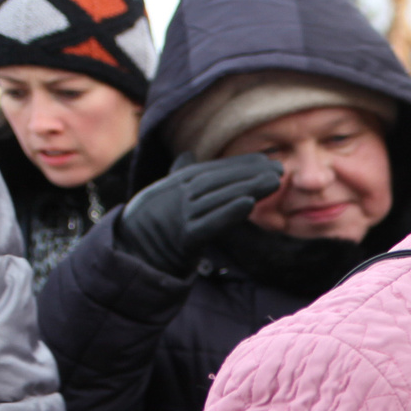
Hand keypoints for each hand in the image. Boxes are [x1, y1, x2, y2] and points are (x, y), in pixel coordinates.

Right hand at [114, 154, 284, 278]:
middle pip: (216, 181)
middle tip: (279, 169)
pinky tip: (249, 203)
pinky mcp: (183, 239)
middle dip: (248, 173)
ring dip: (247, 187)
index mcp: (173, 185)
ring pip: (217, 199)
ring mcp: (179, 216)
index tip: (265, 160)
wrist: (132, 255)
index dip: (238, 164)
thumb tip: (188, 155)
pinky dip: (228, 213)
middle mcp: (176, 196)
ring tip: (275, 182)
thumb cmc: (152, 224)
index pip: (210, 170)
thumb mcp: (164, 195)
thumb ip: (179, 176)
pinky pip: (208, 224)